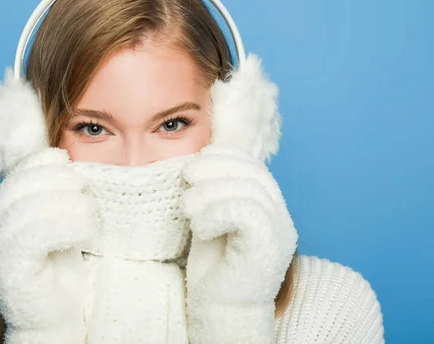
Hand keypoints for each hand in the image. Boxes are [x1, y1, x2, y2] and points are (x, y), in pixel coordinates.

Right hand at [0, 147, 97, 342]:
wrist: (58, 318)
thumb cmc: (64, 269)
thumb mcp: (60, 221)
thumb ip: (55, 194)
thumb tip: (66, 155)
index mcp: (4, 213)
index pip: (18, 172)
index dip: (44, 161)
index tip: (70, 162)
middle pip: (22, 185)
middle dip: (60, 180)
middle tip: (86, 192)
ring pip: (30, 207)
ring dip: (70, 204)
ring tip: (91, 214)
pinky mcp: (10, 270)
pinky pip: (36, 234)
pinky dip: (69, 225)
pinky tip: (87, 232)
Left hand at [182, 144, 297, 343]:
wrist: (221, 312)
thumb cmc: (214, 268)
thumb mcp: (214, 219)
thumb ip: (216, 193)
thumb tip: (200, 159)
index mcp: (270, 208)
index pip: (254, 166)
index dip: (226, 156)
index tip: (197, 161)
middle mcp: (280, 218)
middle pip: (252, 173)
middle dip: (215, 168)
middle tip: (187, 177)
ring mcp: (278, 232)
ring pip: (246, 190)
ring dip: (208, 193)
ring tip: (187, 209)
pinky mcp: (268, 247)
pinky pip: (244, 211)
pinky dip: (214, 213)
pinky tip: (199, 228)